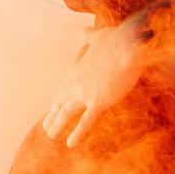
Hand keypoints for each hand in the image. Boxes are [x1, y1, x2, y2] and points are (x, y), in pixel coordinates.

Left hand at [41, 24, 145, 147]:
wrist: (128, 44)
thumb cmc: (117, 39)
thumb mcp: (100, 35)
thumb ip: (90, 36)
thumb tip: (84, 29)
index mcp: (78, 69)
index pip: (63, 88)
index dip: (57, 99)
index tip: (52, 108)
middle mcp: (77, 82)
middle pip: (60, 102)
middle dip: (52, 115)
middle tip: (46, 127)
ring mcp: (86, 93)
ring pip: (66, 113)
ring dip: (57, 125)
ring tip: (50, 136)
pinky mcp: (98, 102)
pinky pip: (85, 122)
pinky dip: (77, 134)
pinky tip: (69, 144)